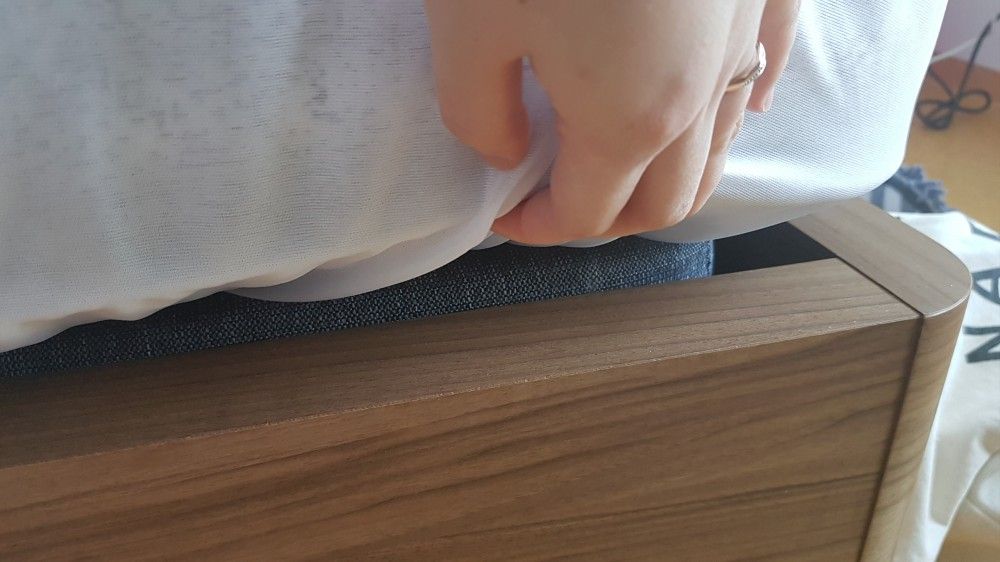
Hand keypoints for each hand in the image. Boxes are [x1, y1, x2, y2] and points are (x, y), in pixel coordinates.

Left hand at [425, 0, 799, 243]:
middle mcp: (700, 97)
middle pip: (664, 202)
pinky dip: (734, 116)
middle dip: (608, 219)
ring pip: (720, 154)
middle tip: (558, 201)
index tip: (501, 211)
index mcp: (629, 119)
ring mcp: (740, 44)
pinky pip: (762, 75)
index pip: (587, 213)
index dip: (537, 226)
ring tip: (623, 170)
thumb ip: (478, 115)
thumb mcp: (470, 27)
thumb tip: (506, 155)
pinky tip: (724, 109)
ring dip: (669, 180)